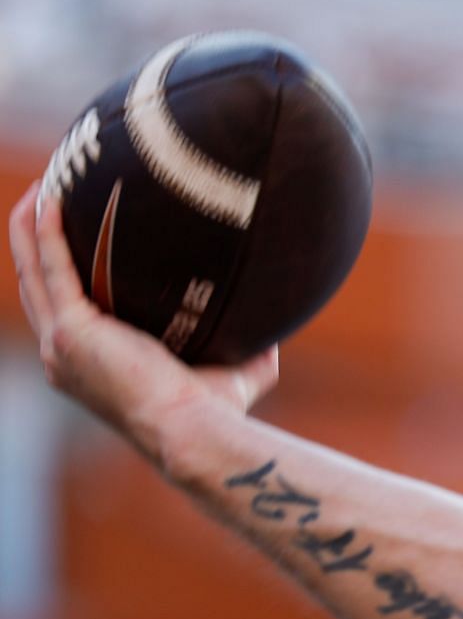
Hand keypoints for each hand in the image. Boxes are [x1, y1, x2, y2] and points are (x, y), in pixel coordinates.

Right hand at [9, 185, 277, 448]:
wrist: (194, 430)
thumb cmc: (212, 414)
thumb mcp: (229, 376)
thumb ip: (248, 355)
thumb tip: (276, 334)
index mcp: (87, 366)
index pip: (63, 310)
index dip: (60, 272)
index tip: (70, 237)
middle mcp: (63, 357)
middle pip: (36, 286)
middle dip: (33, 241)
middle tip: (45, 199)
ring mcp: (61, 345)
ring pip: (33, 272)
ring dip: (29, 228)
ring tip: (42, 188)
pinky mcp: (71, 331)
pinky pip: (52, 268)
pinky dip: (45, 233)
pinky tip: (51, 200)